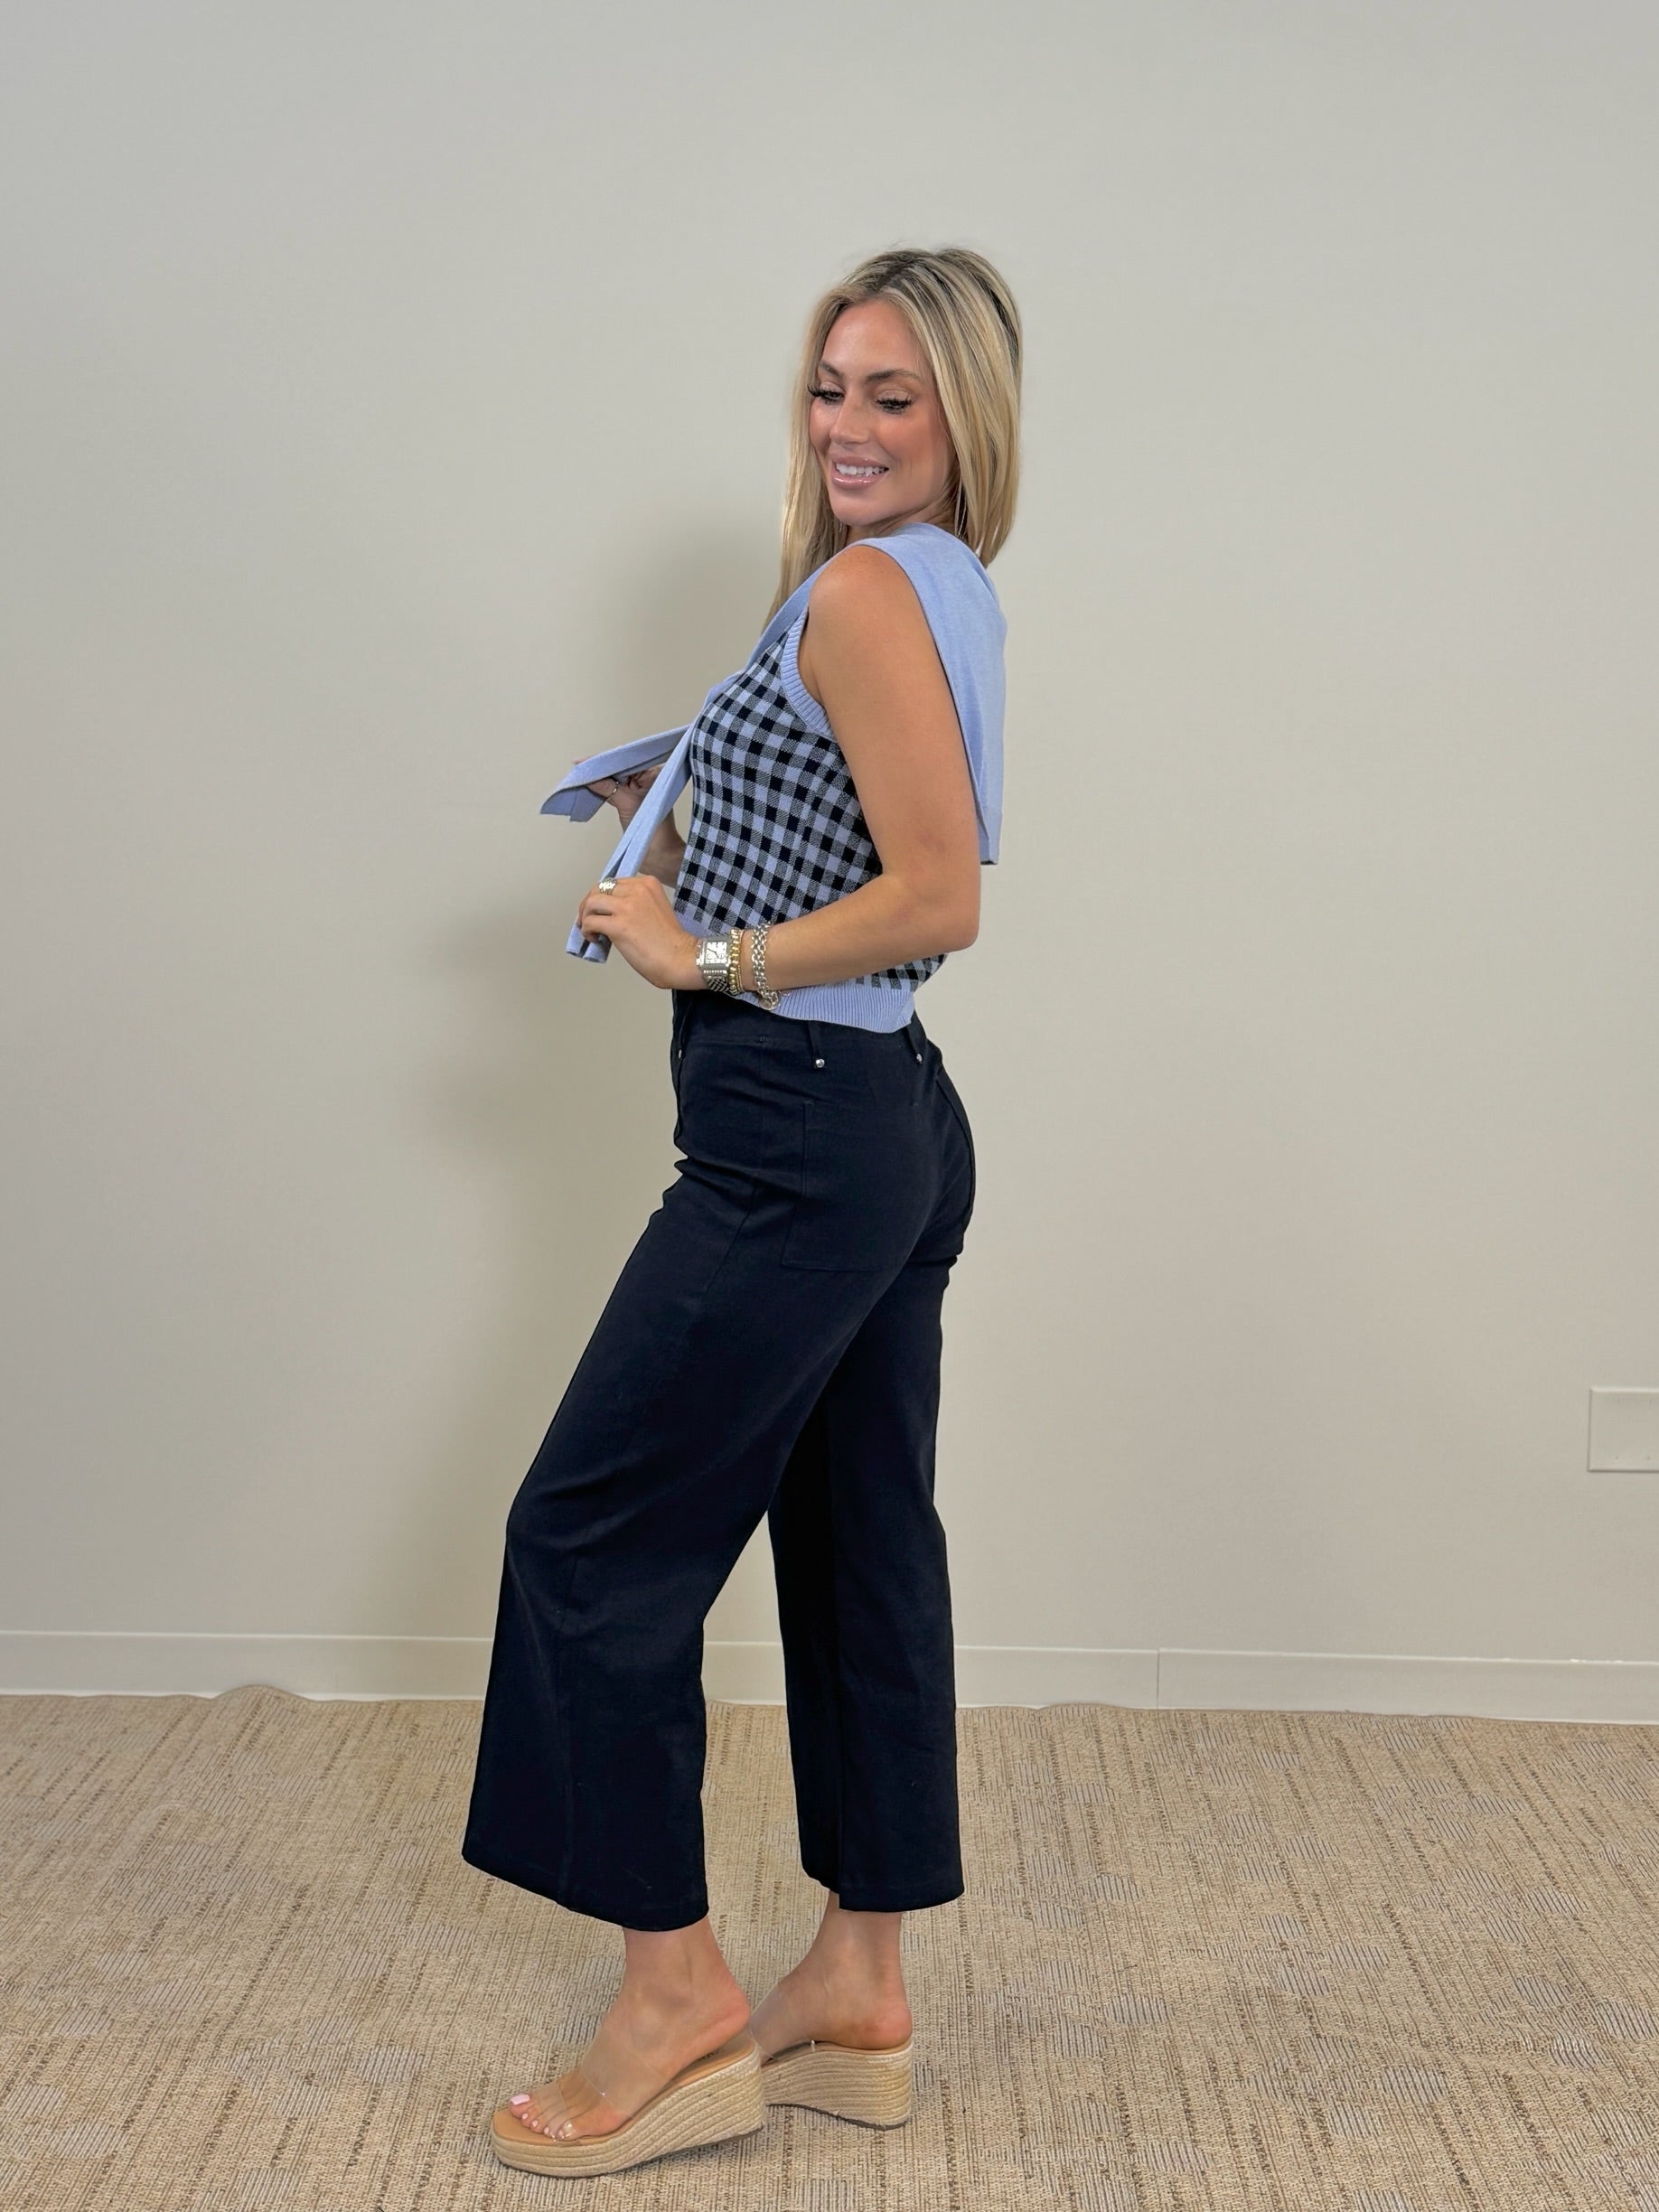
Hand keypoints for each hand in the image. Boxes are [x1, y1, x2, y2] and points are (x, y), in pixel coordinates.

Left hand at [576, 873, 700, 991]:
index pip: (613, 883)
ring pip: (591, 903)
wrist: (681, 958)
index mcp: (647, 883)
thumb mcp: (655, 908)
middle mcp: (636, 890)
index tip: (600, 911)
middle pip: (599, 889)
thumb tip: (609, 912)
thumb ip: (635, 903)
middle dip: (589, 905)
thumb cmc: (671, 941)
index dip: (602, 897)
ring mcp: (627, 907)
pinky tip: (594, 938)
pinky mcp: (619, 925)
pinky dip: (587, 930)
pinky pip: (591, 922)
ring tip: (589, 930)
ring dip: (585, 917)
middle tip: (587, 920)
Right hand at [579, 760, 661, 830]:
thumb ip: (607, 787)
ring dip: (600, 778)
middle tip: (580, 765)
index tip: (587, 760)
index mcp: (653, 773)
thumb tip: (588, 777)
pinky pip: (615, 789)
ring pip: (616, 778)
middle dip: (601, 767)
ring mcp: (639, 789)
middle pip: (620, 767)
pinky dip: (603, 788)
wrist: (657, 853)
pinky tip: (590, 785)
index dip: (606, 759)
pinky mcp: (631, 800)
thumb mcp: (626, 802)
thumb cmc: (653, 828)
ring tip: (582, 774)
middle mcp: (647, 778)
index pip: (627, 759)